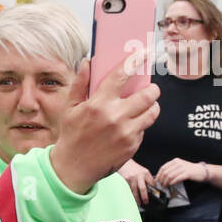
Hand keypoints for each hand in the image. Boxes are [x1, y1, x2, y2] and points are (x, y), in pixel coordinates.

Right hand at [49, 54, 160, 194]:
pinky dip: (140, 125)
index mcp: (98, 104)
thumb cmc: (71, 136)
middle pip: (148, 94)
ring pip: (152, 112)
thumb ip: (80, 84)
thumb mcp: (69, 108)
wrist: (73, 168)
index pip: (121, 76)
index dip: (135, 61)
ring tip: (145, 105)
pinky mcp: (132, 146)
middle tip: (151, 88)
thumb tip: (88, 63)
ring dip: (152, 106)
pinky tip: (130, 126)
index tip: (144, 54)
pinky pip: (144, 129)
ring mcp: (126, 133)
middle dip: (152, 89)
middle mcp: (115, 117)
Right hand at [118, 158, 153, 206]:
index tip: (154, 196)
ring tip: (138, 203)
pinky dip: (130, 195)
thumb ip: (147, 179)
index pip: (151, 183)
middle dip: (144, 197)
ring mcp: (132, 178)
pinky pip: (128, 190)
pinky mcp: (125, 180)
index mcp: (145, 173)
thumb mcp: (143, 171)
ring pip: (134, 191)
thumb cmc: (134, 168)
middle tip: (146, 202)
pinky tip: (131, 198)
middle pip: (143, 189)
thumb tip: (152, 188)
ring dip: (136, 198)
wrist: (125, 163)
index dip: (153, 191)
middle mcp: (139, 176)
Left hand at [154, 158, 204, 187]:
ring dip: (166, 182)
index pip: (163, 168)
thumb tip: (161, 177)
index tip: (157, 181)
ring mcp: (183, 167)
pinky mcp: (187, 173)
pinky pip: (177, 178)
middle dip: (162, 180)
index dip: (159, 175)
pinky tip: (171, 185)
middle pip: (165, 172)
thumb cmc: (189, 171)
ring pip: (170, 176)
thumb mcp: (179, 168)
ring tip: (165, 186)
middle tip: (161, 185)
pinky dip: (173, 182)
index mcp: (175, 161)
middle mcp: (178, 163)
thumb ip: (171, 170)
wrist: (202, 171)